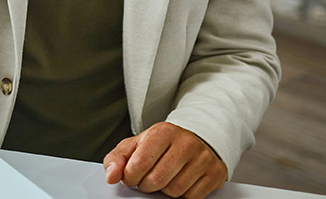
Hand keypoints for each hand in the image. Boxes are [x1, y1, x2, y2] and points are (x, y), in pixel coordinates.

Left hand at [103, 122, 227, 198]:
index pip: (140, 163)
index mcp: (163, 132)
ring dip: (165, 189)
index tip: (131, 176)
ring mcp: (203, 158)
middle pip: (157, 180)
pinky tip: (181, 181)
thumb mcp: (136, 145)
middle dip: (147, 184)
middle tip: (148, 178)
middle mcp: (186, 143)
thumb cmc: (162, 144)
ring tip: (165, 177)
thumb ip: (117, 158)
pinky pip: (192, 197)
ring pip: (175, 191)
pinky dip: (183, 194)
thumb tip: (111, 176)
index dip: (130, 176)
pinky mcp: (215, 173)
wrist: (197, 139)